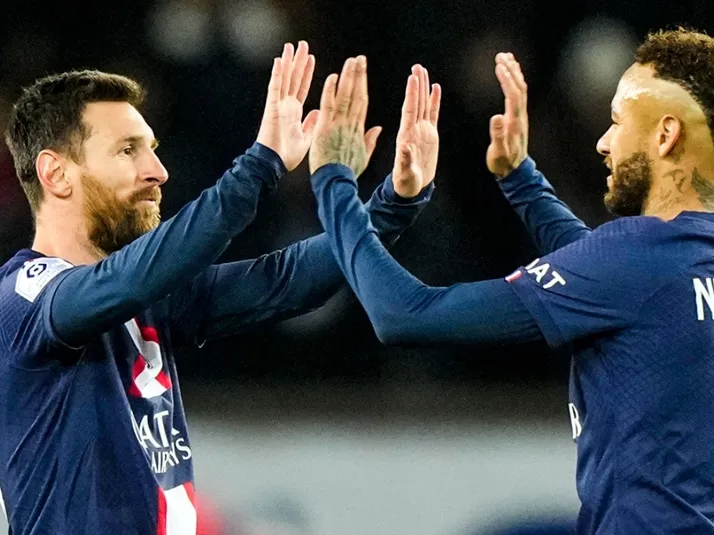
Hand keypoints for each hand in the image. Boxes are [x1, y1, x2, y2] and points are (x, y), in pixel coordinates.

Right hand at [256, 41, 318, 170]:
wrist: (274, 164)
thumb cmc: (287, 156)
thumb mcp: (306, 138)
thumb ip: (311, 124)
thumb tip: (318, 112)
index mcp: (294, 112)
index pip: (302, 88)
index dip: (307, 73)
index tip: (312, 59)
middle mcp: (286, 105)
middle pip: (294, 78)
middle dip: (298, 62)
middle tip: (302, 44)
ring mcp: (278, 105)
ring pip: (284, 78)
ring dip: (288, 62)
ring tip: (292, 46)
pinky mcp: (272, 107)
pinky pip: (275, 87)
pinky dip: (277, 74)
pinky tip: (280, 60)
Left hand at [308, 56, 381, 175]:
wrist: (336, 182)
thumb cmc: (347, 172)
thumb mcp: (363, 157)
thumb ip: (370, 140)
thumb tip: (378, 128)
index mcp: (358, 130)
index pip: (362, 102)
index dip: (363, 85)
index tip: (363, 71)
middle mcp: (350, 124)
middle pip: (356, 94)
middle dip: (358, 75)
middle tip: (360, 58)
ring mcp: (338, 125)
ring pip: (345, 96)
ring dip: (348, 77)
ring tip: (351, 61)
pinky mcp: (325, 128)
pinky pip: (328, 106)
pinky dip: (331, 91)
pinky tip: (333, 77)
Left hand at [392, 65, 440, 197]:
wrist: (412, 188)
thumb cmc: (405, 182)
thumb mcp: (404, 172)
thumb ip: (405, 160)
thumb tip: (405, 148)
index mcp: (406, 136)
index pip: (409, 110)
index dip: (411, 94)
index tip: (412, 78)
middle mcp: (413, 130)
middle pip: (416, 103)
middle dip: (417, 85)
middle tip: (417, 67)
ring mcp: (422, 131)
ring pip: (424, 105)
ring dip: (423, 88)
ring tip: (423, 71)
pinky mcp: (430, 135)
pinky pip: (433, 114)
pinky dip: (434, 101)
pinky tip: (435, 88)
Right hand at [486, 53, 528, 178]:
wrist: (514, 171)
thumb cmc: (503, 162)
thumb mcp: (498, 151)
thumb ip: (498, 134)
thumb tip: (497, 116)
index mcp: (514, 122)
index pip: (512, 95)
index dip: (507, 80)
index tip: (499, 66)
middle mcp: (520, 116)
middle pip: (519, 88)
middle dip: (511, 70)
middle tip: (501, 56)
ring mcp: (520, 116)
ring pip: (521, 89)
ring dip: (514, 72)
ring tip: (506, 58)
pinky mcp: (518, 118)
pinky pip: (518, 95)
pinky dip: (515, 81)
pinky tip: (510, 75)